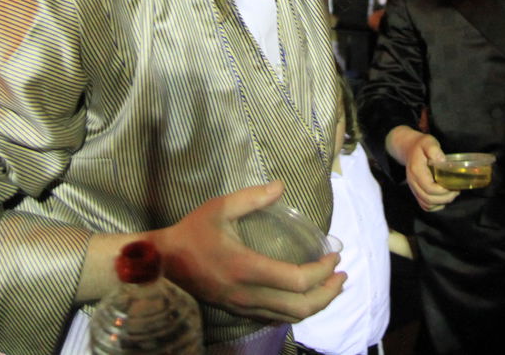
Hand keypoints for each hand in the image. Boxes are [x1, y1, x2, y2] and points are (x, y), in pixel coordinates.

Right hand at [152, 181, 344, 322]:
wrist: (163, 264)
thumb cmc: (192, 233)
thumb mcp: (219, 208)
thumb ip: (252, 197)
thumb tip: (281, 186)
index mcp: (246, 267)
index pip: (296, 280)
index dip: (322, 271)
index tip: (334, 255)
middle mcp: (248, 294)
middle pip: (300, 307)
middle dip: (327, 293)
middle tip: (342, 276)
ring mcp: (244, 307)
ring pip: (290, 317)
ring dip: (317, 304)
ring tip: (332, 287)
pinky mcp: (239, 312)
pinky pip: (276, 318)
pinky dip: (298, 310)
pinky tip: (306, 296)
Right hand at [387, 126, 459, 211]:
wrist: (409, 149)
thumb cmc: (421, 146)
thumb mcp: (428, 141)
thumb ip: (434, 150)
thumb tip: (443, 161)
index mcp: (416, 171)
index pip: (429, 188)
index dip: (443, 191)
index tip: (454, 186)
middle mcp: (413, 183)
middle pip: (429, 199)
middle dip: (445, 198)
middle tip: (457, 190)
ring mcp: (414, 189)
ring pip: (427, 205)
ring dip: (441, 202)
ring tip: (452, 193)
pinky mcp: (417, 192)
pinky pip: (425, 206)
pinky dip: (436, 206)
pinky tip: (444, 198)